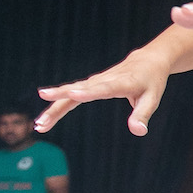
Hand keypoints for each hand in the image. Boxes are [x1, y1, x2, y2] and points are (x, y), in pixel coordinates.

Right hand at [37, 51, 170, 136]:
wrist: (147, 60)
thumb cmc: (152, 82)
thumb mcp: (152, 98)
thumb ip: (143, 115)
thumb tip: (138, 132)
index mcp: (121, 83)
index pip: (103, 88)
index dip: (88, 92)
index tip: (72, 94)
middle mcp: (104, 80)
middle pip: (78, 91)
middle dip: (59, 103)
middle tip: (43, 119)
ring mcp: (95, 81)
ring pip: (70, 94)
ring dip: (54, 109)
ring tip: (40, 125)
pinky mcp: (90, 84)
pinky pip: (71, 95)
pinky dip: (58, 105)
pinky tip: (46, 119)